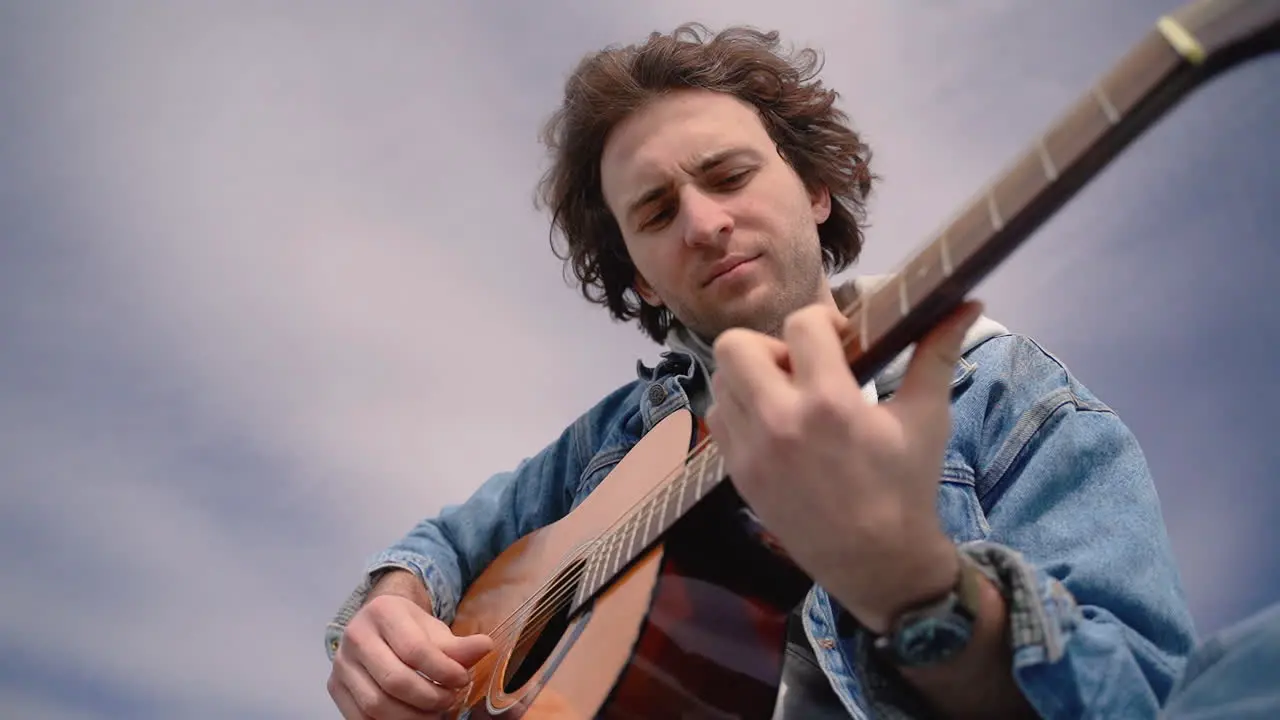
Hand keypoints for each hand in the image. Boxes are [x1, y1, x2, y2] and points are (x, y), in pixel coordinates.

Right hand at [328, 578, 492, 718]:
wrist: (379, 627)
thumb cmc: (411, 629)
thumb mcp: (436, 631)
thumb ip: (458, 644)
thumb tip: (485, 647)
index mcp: (382, 612)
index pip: (415, 650)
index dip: (443, 671)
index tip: (462, 680)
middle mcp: (355, 636)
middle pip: (394, 680)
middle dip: (429, 698)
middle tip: (449, 701)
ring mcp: (341, 664)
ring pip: (376, 704)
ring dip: (412, 717)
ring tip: (434, 713)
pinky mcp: (334, 687)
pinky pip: (360, 717)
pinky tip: (412, 718)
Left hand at [705, 299, 983, 632]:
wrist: (878, 563)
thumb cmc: (906, 486)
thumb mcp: (926, 418)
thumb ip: (937, 354)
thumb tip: (967, 303)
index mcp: (830, 402)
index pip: (801, 325)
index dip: (822, 322)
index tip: (840, 340)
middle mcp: (779, 422)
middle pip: (735, 345)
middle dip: (768, 343)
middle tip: (799, 367)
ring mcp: (751, 450)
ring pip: (721, 380)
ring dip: (751, 377)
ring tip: (786, 396)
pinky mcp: (737, 473)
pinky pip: (719, 419)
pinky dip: (740, 411)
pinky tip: (773, 426)